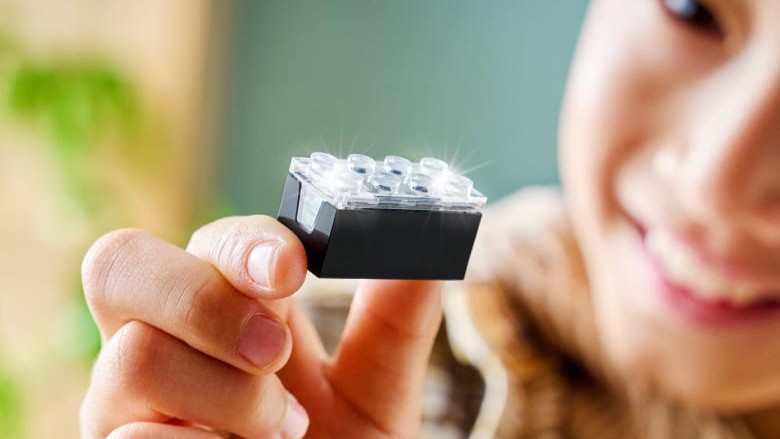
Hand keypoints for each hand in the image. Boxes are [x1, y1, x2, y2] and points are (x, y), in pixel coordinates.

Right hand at [80, 215, 441, 438]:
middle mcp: (162, 338)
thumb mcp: (375, 392)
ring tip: (282, 431)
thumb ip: (394, 324)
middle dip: (204, 300)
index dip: (245, 243)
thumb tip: (420, 252)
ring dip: (230, 398)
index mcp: (228, 306)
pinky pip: (135, 437)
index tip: (294, 268)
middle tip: (274, 350)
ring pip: (136, 356)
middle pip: (118, 264)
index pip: (210, 241)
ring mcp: (125, 398)